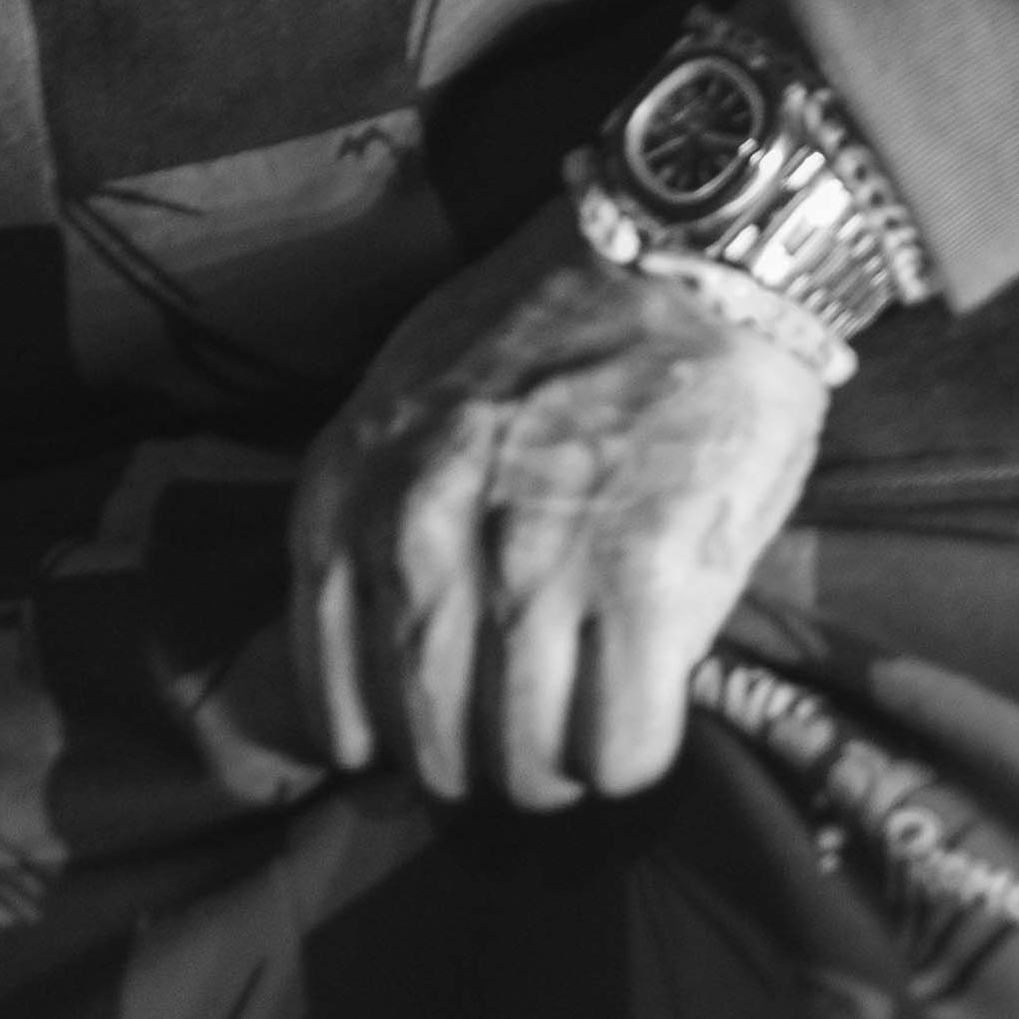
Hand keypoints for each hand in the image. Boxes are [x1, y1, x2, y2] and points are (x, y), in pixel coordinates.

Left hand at [289, 207, 832, 812]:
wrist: (683, 246)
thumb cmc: (552, 323)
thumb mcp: (409, 396)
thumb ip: (374, 511)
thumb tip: (366, 653)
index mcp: (352, 491)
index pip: (336, 701)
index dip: (391, 738)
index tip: (436, 729)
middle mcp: (425, 538)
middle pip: (435, 749)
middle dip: (482, 764)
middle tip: (526, 738)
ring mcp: (533, 565)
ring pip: (526, 764)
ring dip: (560, 771)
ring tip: (585, 732)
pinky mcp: (643, 583)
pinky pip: (620, 747)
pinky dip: (632, 755)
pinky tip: (644, 713)